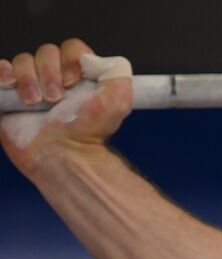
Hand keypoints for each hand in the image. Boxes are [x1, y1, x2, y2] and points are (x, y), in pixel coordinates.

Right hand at [0, 38, 132, 175]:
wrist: (63, 155)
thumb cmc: (89, 133)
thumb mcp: (118, 101)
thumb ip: (118, 72)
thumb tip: (97, 57)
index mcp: (80, 77)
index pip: (72, 49)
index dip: (70, 60)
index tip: (73, 82)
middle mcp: (55, 79)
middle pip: (45, 52)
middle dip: (49, 72)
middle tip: (55, 99)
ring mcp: (31, 87)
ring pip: (22, 61)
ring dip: (28, 79)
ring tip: (35, 103)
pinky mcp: (10, 97)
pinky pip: (0, 71)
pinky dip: (3, 72)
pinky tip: (10, 84)